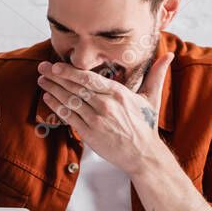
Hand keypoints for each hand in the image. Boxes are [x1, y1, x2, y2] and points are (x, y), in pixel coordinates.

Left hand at [37, 53, 173, 174]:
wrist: (144, 154)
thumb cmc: (146, 126)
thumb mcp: (152, 98)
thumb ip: (156, 74)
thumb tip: (169, 55)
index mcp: (118, 92)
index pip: (88, 77)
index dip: (70, 70)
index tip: (57, 64)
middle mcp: (106, 104)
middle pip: (75, 87)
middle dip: (56, 76)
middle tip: (42, 68)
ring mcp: (96, 119)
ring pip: (69, 101)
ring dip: (53, 90)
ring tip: (42, 81)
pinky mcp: (90, 133)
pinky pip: (69, 117)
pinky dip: (57, 107)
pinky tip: (48, 99)